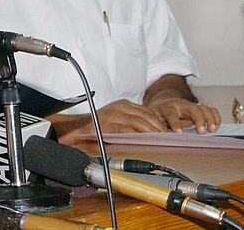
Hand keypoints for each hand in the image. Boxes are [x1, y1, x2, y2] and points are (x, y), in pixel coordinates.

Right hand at [49, 99, 170, 144]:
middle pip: (146, 115)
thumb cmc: (97, 127)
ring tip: (160, 139)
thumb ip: (131, 121)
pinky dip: (138, 135)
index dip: (159, 120)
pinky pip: (128, 130)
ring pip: (139, 121)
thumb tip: (152, 130)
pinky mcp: (108, 124)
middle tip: (168, 136)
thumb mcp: (116, 118)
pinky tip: (145, 140)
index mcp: (123, 104)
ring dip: (152, 131)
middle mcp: (119, 107)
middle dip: (159, 126)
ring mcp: (113, 115)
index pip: (147, 111)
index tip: (167, 130)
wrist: (75, 129)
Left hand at [147, 97, 220, 133]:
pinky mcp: (199, 108)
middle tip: (202, 132)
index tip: (179, 133)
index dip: (176, 124)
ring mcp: (191, 105)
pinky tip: (215, 126)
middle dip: (199, 120)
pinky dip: (215, 118)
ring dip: (210, 119)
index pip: (172, 115)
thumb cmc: (158, 113)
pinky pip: (210, 110)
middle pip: (193, 109)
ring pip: (203, 108)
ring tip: (212, 130)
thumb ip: (155, 126)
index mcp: (167, 107)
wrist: (162, 103)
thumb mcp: (152, 118)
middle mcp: (180, 104)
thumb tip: (156, 137)